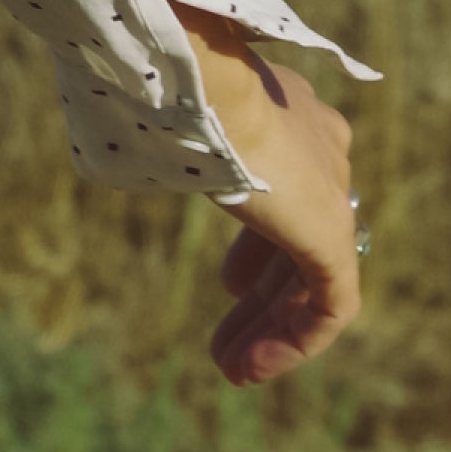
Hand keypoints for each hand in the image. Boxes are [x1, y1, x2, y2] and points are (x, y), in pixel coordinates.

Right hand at [177, 9, 363, 389]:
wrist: (205, 81)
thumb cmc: (170, 87)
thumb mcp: (171, 110)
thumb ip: (169, 130)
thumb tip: (118, 121)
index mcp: (294, 120)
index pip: (288, 195)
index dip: (257, 250)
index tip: (229, 286)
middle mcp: (324, 155)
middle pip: (297, 245)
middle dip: (261, 299)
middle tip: (223, 345)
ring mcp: (332, 195)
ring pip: (312, 281)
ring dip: (271, 331)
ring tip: (232, 370)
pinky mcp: (332, 235)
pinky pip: (331, 306)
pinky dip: (293, 342)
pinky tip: (252, 369)